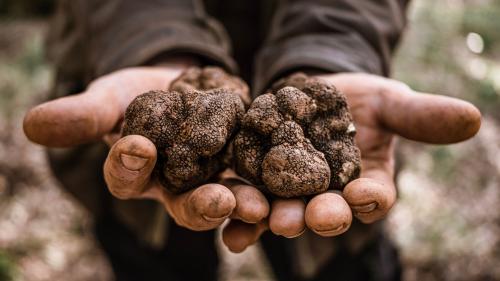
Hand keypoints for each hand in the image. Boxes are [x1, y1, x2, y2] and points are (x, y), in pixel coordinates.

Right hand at [23, 63, 268, 235]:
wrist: (182, 82)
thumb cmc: (137, 94)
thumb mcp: (111, 97)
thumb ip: (83, 115)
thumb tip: (32, 125)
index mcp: (139, 175)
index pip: (127, 180)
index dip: (129, 167)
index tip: (137, 147)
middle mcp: (177, 187)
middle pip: (186, 204)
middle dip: (201, 205)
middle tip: (217, 201)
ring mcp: (213, 178)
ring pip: (228, 199)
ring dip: (243, 205)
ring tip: (257, 205)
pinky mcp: (244, 165)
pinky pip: (258, 179)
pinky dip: (269, 185)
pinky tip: (284, 188)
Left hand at [225, 72, 480, 248]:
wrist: (310, 95)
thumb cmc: (357, 101)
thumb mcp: (388, 103)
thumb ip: (420, 117)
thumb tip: (472, 119)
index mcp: (366, 184)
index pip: (374, 198)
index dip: (371, 199)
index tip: (366, 194)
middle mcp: (331, 198)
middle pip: (329, 213)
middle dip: (323, 216)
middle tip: (315, 216)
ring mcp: (294, 197)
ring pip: (288, 215)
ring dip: (279, 220)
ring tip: (272, 220)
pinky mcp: (261, 189)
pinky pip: (253, 208)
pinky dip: (244, 222)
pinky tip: (233, 234)